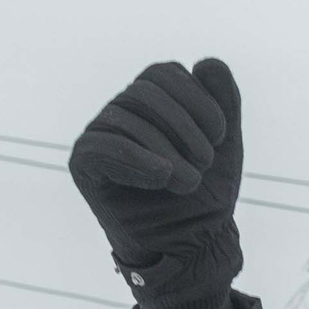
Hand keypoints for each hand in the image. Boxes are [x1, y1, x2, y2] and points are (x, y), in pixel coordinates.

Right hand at [70, 59, 245, 308]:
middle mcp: (121, 111)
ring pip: (127, 118)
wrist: (190, 246)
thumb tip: (206, 63)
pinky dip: (136, 159)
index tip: (220, 139)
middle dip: (184, 126)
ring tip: (188, 184)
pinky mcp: (84, 163)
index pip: (165, 72)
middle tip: (203, 164)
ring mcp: (99, 135)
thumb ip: (223, 101)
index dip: (197, 101)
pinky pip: (102, 146)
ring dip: (167, 152)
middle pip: (145, 91)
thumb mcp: (225, 145)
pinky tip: (161, 177)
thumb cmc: (205, 196)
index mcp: (151, 100)